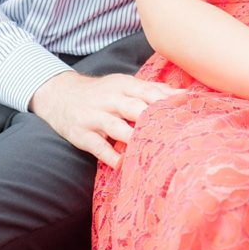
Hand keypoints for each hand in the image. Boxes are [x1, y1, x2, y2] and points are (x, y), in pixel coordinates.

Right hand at [29, 70, 175, 166]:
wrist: (60, 95)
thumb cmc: (102, 93)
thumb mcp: (123, 85)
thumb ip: (150, 90)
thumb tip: (184, 95)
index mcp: (123, 85)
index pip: (148, 92)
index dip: (167, 101)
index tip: (188, 110)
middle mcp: (109, 99)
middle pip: (134, 107)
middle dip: (153, 118)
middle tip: (174, 132)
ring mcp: (94, 117)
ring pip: (116, 126)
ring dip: (133, 138)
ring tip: (151, 149)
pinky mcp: (82, 134)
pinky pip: (98, 146)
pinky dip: (111, 156)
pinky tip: (123, 164)